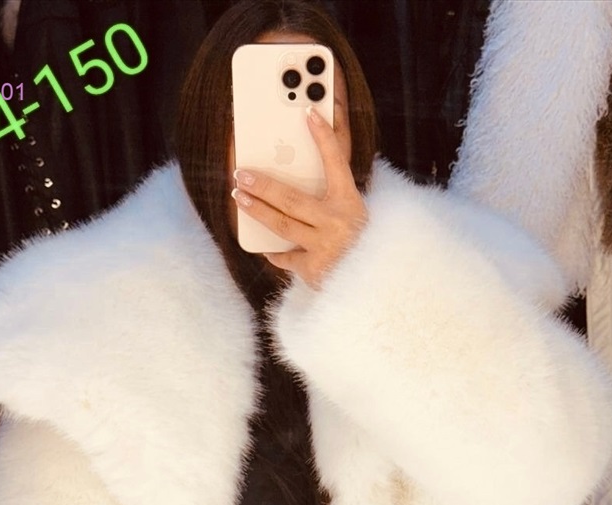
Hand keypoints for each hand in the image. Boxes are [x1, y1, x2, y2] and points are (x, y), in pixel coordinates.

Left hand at [231, 106, 367, 288]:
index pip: (337, 162)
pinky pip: (286, 258)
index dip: (323, 136)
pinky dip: (275, 253)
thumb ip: (332, 200)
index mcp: (351, 203)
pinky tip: (264, 247)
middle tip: (241, 173)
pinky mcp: (314, 270)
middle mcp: (338, 223)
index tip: (309, 112)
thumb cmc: (361, 246)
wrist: (373, 286)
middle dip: (263, 185)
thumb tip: (296, 184)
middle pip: (292, 199)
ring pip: (282, 225)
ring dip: (257, 210)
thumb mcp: (354, 216)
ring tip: (239, 197)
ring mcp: (325, 247)